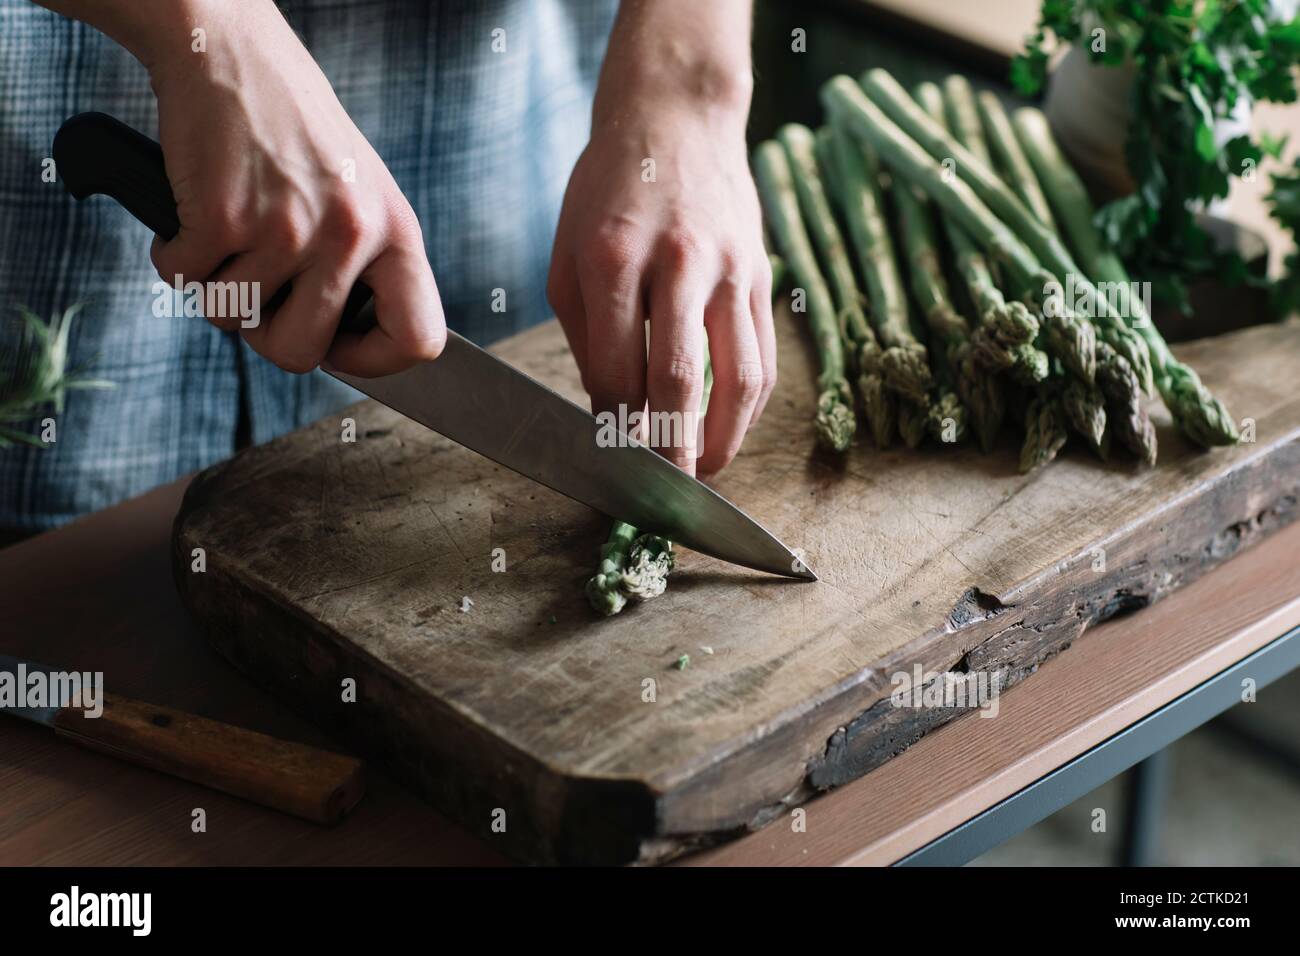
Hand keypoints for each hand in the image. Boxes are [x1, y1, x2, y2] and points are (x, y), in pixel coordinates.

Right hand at [141, 0, 443, 375]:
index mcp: (396, 232)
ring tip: (229, 230)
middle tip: (259, 288)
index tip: (338, 348)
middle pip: (301, 354)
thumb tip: (348, 348)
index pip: (419, 338)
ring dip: (216, 287)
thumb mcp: (361, 194)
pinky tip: (196, 212)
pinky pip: (185, 284)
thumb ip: (366, 265)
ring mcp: (289, 229)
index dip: (376, 361)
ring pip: (233, 321)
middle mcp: (351, 235)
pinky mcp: (225, 217)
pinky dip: (176, 258)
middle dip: (266, 334)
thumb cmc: (294, 131)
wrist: (233, 52)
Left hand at [548, 69, 774, 477]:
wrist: (676, 121)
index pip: (618, 368)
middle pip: (681, 380)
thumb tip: (609, 415)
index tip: (611, 461)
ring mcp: (730, 269)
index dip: (616, 428)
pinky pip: (765, 355)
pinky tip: (730, 430)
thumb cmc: (608, 194)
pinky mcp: (762, 275)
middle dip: (672, 450)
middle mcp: (679, 263)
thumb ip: (587, 339)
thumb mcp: (569, 258)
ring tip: (704, 472)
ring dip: (724, 438)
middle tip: (665, 494)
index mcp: (615, 258)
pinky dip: (750, 405)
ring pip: (739, 375)